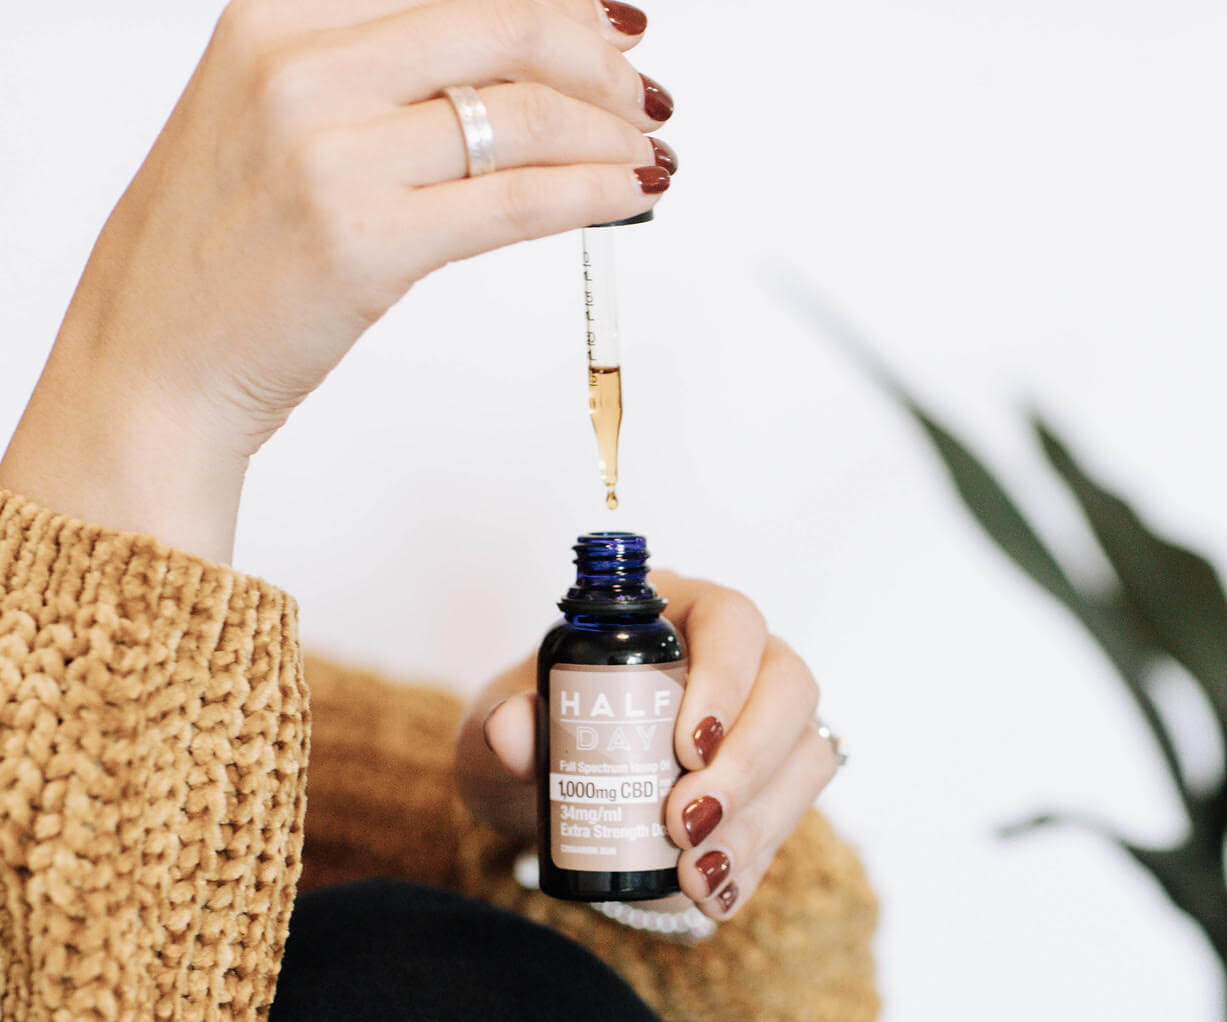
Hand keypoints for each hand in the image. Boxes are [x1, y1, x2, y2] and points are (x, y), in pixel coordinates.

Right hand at [0, 0, 674, 562]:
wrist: (153, 355)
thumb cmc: (218, 247)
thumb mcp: (270, 111)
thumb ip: (373, 69)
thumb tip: (505, 53)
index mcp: (276, 16)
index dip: (554, 6)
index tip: (607, 28)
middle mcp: (300, 69)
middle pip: (504, 30)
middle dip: (596, 65)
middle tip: (640, 97)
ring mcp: (333, 156)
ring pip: (522, 117)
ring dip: (609, 134)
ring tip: (647, 153)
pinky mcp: (369, 242)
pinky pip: (518, 202)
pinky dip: (593, 194)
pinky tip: (629, 194)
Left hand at [456, 573, 840, 921]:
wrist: (559, 798)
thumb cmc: (538, 741)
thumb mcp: (496, 734)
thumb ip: (501, 730)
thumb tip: (513, 732)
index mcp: (679, 616)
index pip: (732, 621)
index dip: (727, 678)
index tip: (688, 747)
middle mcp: (743, 659)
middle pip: (790, 688)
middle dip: (747, 765)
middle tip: (683, 823)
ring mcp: (769, 720)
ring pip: (806, 753)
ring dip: (757, 820)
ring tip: (691, 873)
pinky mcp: (777, 782)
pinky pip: (792, 815)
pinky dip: (754, 861)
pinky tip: (712, 893)